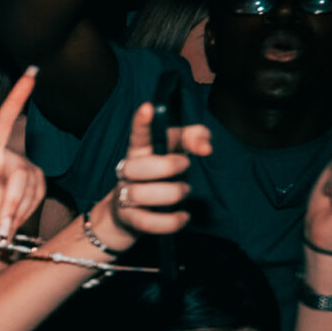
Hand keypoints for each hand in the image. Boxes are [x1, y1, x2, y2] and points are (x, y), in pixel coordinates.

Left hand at [0, 68, 46, 242]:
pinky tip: (11, 222)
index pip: (4, 121)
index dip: (17, 97)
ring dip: (16, 214)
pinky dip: (23, 215)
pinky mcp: (39, 184)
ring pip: (29, 192)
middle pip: (20, 177)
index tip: (31, 73)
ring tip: (1, 228)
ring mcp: (27, 170)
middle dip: (11, 205)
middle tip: (2, 228)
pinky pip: (36, 199)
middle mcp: (9, 157)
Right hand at [109, 100, 213, 238]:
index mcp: (140, 151)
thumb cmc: (160, 177)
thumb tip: (206, 148)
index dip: (141, 122)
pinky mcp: (130, 219)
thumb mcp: (177, 152)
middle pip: (136, 166)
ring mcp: (125, 195)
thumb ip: (194, 139)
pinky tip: (184, 217)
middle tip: (186, 166)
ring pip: (140, 194)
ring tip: (185, 191)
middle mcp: (127, 172)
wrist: (129, 215)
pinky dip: (170, 221)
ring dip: (170, 193)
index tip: (148, 107)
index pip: (139, 135)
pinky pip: (146, 222)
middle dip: (166, 166)